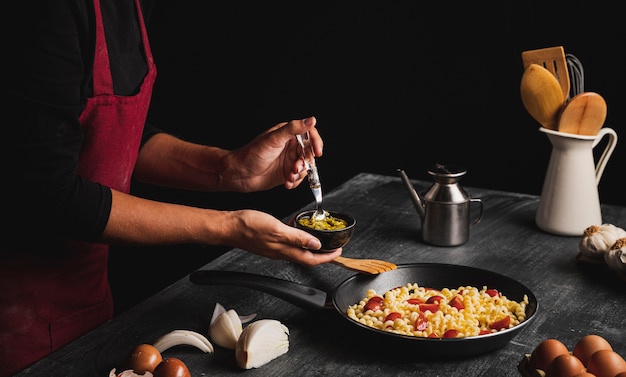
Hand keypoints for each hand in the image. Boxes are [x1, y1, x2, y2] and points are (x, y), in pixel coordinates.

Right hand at [222, 209, 340, 265]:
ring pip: (298, 250)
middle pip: (307, 257)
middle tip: (333, 247)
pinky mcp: (269, 242)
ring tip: (320, 237)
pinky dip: (297, 238)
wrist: (229, 226)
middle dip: (322, 254)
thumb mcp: (277, 229)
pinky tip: (296, 228)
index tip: (338, 252)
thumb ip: (297, 237)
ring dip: (310, 246)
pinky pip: (288, 243)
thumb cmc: (248, 227)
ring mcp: (274, 248)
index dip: (327, 257)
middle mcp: (281, 252)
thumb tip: (316, 244)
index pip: (312, 259)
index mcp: (285, 251)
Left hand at [224, 116, 322, 191]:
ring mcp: (289, 160)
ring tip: (289, 176)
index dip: (316, 142)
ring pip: (305, 167)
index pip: (309, 134)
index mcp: (287, 134)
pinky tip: (287, 183)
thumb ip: (293, 129)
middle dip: (305, 162)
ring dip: (300, 174)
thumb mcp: (274, 139)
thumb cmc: (251, 154)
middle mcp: (290, 147)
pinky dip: (295, 182)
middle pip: (309, 153)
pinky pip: (299, 178)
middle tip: (295, 168)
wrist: (239, 174)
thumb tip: (310, 120)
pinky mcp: (286, 173)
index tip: (318, 151)